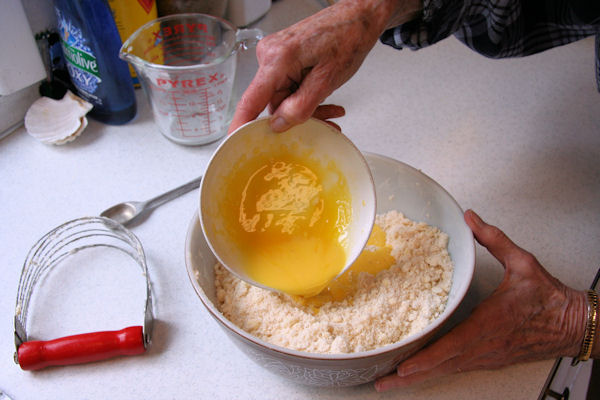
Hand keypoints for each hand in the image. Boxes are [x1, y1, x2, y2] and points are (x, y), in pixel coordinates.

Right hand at [228, 0, 406, 133]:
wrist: (359, 16)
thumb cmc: (348, 37)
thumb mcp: (328, 79)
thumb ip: (301, 106)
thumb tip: (278, 124)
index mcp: (277, 59)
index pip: (251, 100)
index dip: (241, 124)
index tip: (234, 142)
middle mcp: (270, 55)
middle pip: (274, 103)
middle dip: (299, 116)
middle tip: (327, 122)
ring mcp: (275, 56)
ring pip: (284, 98)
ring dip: (307, 107)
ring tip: (333, 109)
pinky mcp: (284, 58)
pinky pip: (289, 87)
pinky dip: (306, 96)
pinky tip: (325, 99)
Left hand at [375, 209, 587, 391]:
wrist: (573, 324)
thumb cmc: (549, 299)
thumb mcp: (522, 263)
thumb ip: (494, 239)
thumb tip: (472, 219)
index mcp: (489, 323)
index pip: (453, 346)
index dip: (427, 359)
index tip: (404, 367)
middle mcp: (485, 346)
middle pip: (442, 366)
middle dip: (410, 376)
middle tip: (382, 383)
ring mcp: (487, 356)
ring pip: (448, 370)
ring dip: (420, 378)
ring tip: (391, 382)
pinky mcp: (490, 359)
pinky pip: (458, 368)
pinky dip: (436, 372)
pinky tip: (420, 373)